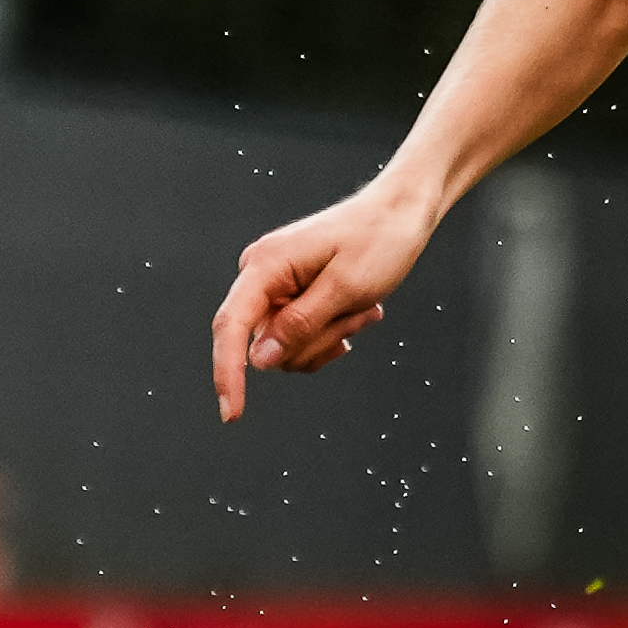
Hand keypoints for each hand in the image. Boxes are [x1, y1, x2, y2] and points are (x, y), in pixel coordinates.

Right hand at [210, 176, 444, 417]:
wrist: (399, 213)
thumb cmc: (378, 240)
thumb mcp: (346, 287)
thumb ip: (300, 324)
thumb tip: (259, 360)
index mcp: (265, 265)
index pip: (231, 327)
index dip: (228, 373)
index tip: (233, 413)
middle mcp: (261, 275)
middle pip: (268, 344)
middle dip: (316, 342)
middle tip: (358, 313)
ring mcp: (275, 287)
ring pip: (289, 347)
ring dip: (330, 336)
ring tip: (362, 307)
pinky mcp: (290, 297)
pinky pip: (300, 338)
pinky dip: (332, 332)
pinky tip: (357, 311)